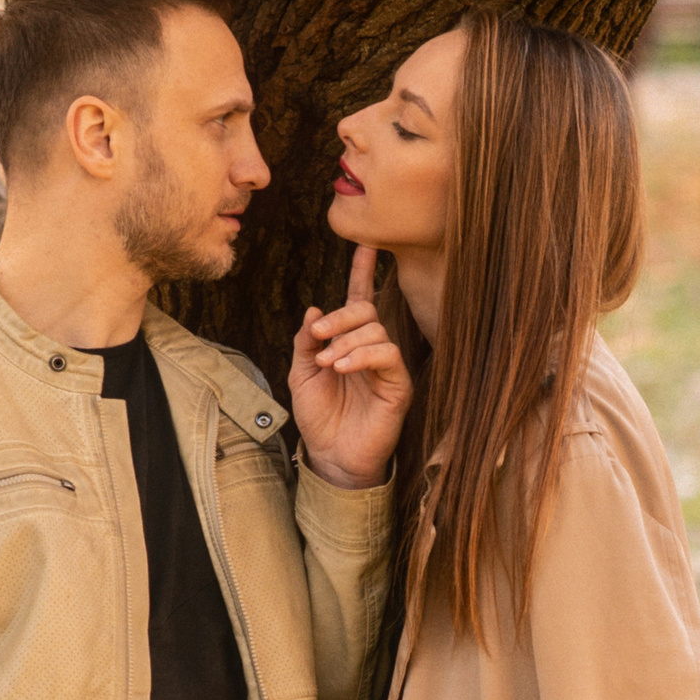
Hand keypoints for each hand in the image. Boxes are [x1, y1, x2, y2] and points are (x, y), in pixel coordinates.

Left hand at [290, 246, 411, 491]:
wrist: (331, 456)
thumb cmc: (319, 417)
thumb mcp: (300, 374)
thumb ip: (305, 341)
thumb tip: (315, 307)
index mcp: (348, 342)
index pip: (358, 300)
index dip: (362, 272)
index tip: (365, 243)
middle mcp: (371, 349)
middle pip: (366, 310)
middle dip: (340, 316)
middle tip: (317, 333)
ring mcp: (386, 366)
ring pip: (376, 330)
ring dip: (345, 340)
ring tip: (327, 363)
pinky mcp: (399, 384)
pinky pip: (387, 354)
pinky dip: (362, 355)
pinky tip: (342, 367)